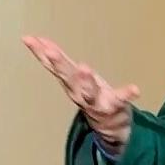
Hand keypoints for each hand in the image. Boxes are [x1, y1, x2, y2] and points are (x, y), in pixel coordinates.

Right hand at [22, 36, 139, 149]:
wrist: (109, 125)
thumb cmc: (89, 95)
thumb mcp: (70, 76)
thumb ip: (54, 59)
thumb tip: (32, 38)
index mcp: (69, 82)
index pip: (52, 65)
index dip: (40, 52)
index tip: (29, 39)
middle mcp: (78, 92)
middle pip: (66, 77)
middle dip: (58, 64)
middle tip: (51, 52)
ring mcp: (95, 101)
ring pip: (88, 92)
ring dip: (85, 81)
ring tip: (84, 67)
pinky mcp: (114, 106)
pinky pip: (120, 99)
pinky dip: (127, 94)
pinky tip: (135, 89)